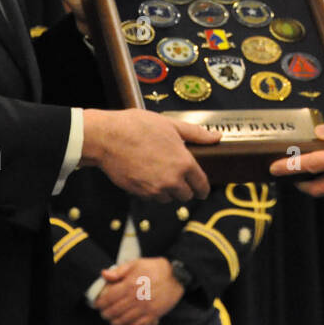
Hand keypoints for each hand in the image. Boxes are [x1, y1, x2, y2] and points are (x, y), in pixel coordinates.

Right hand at [82, 109, 219, 200]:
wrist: (107, 138)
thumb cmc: (137, 127)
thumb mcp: (171, 125)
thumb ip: (196, 134)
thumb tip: (216, 137)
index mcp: (184, 163)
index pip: (201, 185)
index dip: (203, 188)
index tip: (202, 190)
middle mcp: (172, 180)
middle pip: (186, 196)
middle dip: (184, 189)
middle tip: (179, 177)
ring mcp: (154, 189)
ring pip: (168, 199)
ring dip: (167, 191)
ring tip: (160, 173)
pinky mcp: (139, 193)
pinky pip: (151, 198)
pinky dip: (152, 191)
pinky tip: (147, 175)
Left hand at [93, 258, 184, 324]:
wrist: (176, 276)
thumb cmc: (155, 268)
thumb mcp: (136, 263)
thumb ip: (119, 270)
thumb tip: (104, 274)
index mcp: (130, 284)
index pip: (108, 298)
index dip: (100, 303)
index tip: (97, 305)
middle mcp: (136, 298)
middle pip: (114, 311)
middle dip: (105, 314)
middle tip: (103, 313)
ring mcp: (145, 308)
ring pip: (123, 320)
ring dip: (114, 322)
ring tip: (111, 320)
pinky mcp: (153, 315)